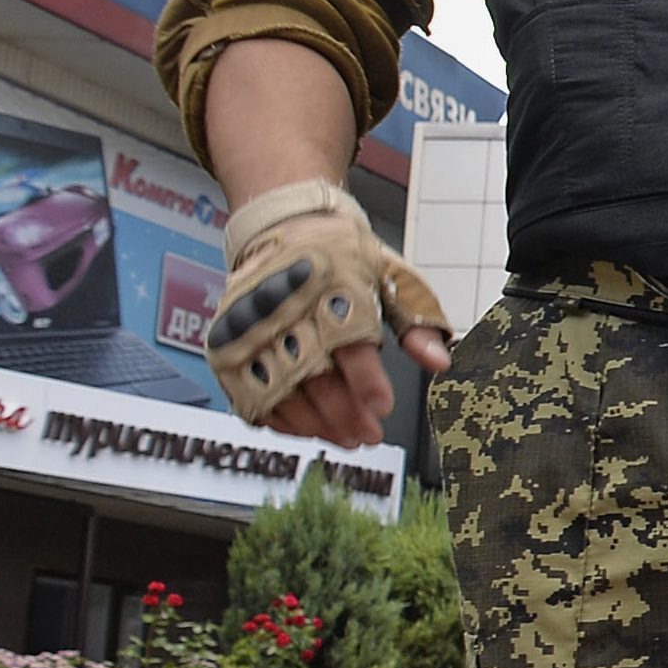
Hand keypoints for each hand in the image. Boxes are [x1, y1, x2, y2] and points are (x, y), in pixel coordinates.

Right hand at [208, 181, 453, 442]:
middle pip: (311, 373)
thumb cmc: (348, 259)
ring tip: (347, 438)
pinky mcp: (228, 343)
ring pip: (277, 389)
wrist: (286, 229)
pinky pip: (246, 391)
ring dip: (314, 422)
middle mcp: (284, 308)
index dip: (366, 380)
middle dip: (342, 412)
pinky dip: (278, 416)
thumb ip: (416, 321)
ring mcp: (250, 327)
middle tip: (369, 436)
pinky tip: (309, 427)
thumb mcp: (390, 278)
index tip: (383, 408)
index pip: (348, 341)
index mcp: (331, 287)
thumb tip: (439, 363)